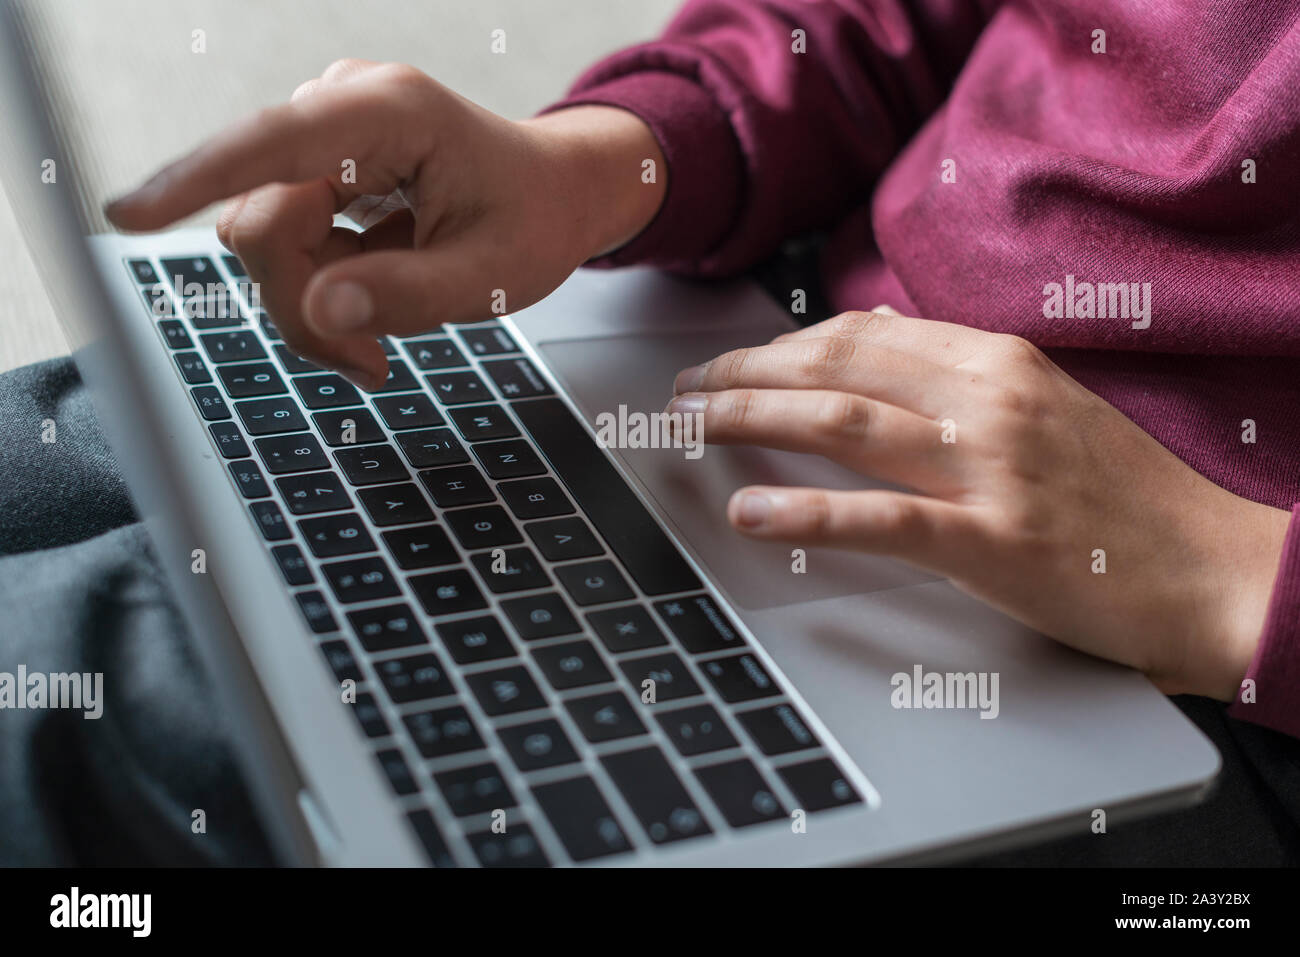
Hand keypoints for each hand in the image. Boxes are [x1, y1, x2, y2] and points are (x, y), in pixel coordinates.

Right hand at [105, 59, 663, 387]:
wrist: (558, 195)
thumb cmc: (534, 221)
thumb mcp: (489, 274)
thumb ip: (407, 294)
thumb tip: (321, 309)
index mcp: (390, 111)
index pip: (275, 144)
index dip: (199, 180)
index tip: (128, 214)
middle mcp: (344, 110)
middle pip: (262, 217)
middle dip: (302, 302)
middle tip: (369, 362)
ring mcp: (327, 138)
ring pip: (265, 240)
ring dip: (312, 306)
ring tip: (378, 347)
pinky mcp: (321, 170)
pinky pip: (286, 244)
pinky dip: (319, 295)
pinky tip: (366, 318)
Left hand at [668, 309, 1289, 699]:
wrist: (1215, 568)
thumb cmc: (1127, 496)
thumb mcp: (1045, 409)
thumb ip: (964, 383)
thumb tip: (876, 361)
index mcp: (997, 362)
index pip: (862, 336)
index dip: (783, 346)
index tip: (736, 361)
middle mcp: (987, 399)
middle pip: (835, 368)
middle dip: (745, 374)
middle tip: (686, 391)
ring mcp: (989, 469)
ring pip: (841, 425)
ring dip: (751, 419)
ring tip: (689, 427)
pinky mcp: (993, 541)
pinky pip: (880, 519)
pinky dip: (805, 514)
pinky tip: (748, 513)